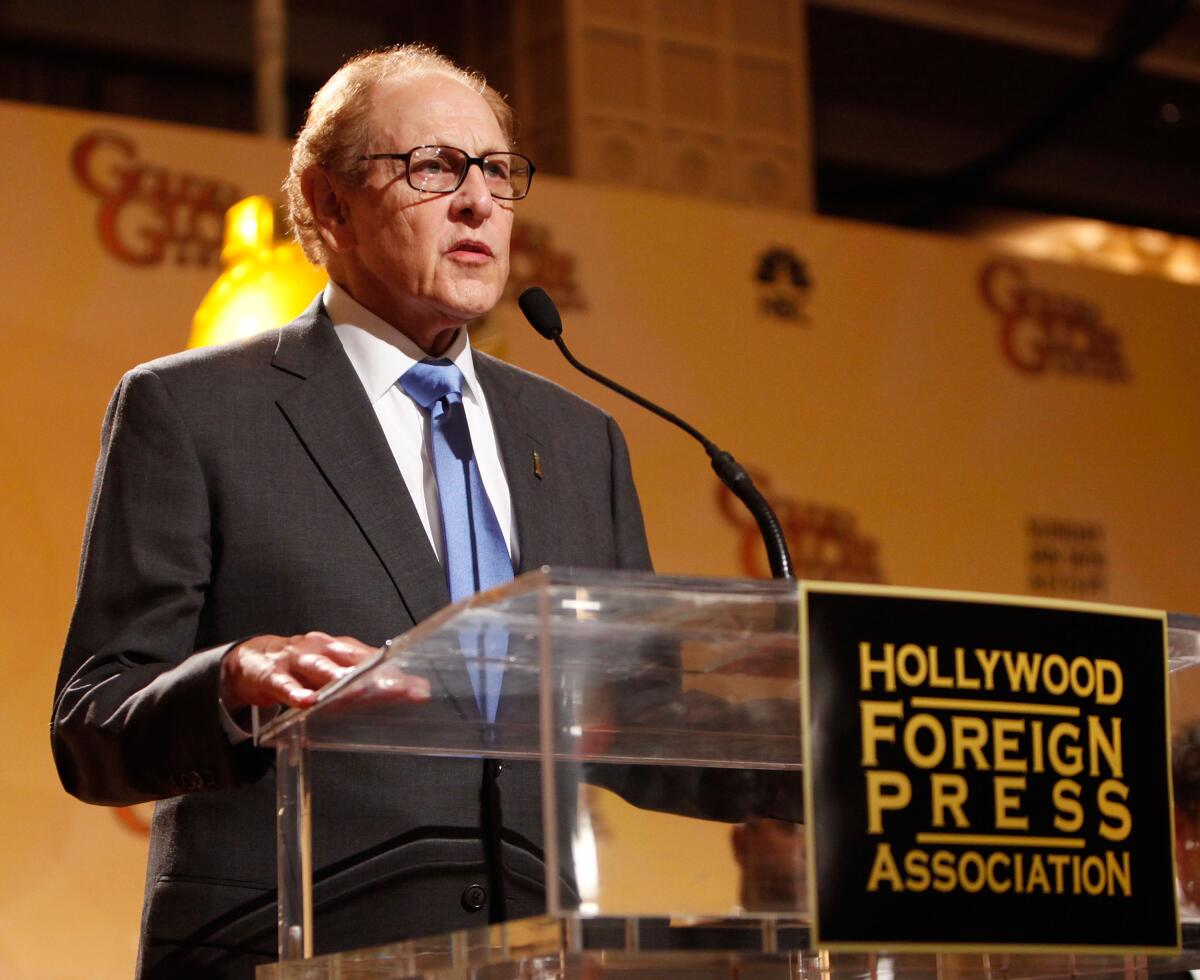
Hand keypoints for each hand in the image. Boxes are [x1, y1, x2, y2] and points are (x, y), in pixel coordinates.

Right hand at [219, 631, 427, 711]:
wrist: (253, 660)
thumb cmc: (302, 667)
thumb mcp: (334, 672)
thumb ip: (366, 682)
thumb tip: (411, 690)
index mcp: (342, 649)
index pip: (374, 659)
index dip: (396, 673)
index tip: (418, 688)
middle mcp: (323, 649)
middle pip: (353, 662)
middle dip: (378, 675)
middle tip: (399, 689)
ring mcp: (297, 660)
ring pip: (320, 667)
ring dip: (339, 678)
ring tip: (357, 691)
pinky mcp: (272, 675)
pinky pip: (285, 685)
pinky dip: (296, 693)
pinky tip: (307, 702)